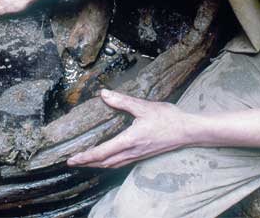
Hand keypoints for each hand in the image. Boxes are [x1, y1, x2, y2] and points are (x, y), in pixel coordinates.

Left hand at [66, 89, 198, 168]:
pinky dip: (109, 163)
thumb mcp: (144, 106)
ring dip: (97, 165)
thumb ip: (122, 101)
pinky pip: (121, 163)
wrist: (187, 131)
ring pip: (112, 165)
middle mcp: (132, 151)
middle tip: (72, 162)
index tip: (72, 159)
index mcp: (130, 140)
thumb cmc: (168, 118)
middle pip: (104, 163)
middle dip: (87, 163)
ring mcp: (138, 155)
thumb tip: (104, 94)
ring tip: (85, 162)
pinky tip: (107, 159)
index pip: (102, 152)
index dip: (85, 157)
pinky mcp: (142, 155)